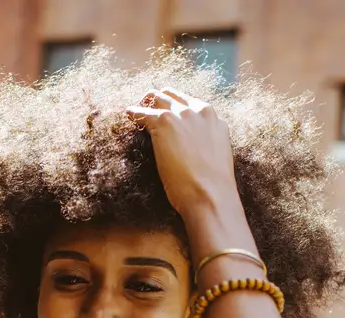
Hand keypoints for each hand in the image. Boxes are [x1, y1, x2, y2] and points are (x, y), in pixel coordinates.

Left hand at [126, 88, 240, 219]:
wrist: (210, 194)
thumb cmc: (212, 185)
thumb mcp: (216, 154)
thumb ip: (206, 142)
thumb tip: (194, 147)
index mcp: (213, 119)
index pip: (189, 103)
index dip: (175, 107)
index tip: (165, 113)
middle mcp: (199, 111)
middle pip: (172, 95)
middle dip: (158, 101)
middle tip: (147, 110)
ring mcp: (182, 115)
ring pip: (156, 97)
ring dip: (145, 103)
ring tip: (136, 111)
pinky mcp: (165, 123)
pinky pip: (143, 112)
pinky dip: (134, 113)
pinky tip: (129, 115)